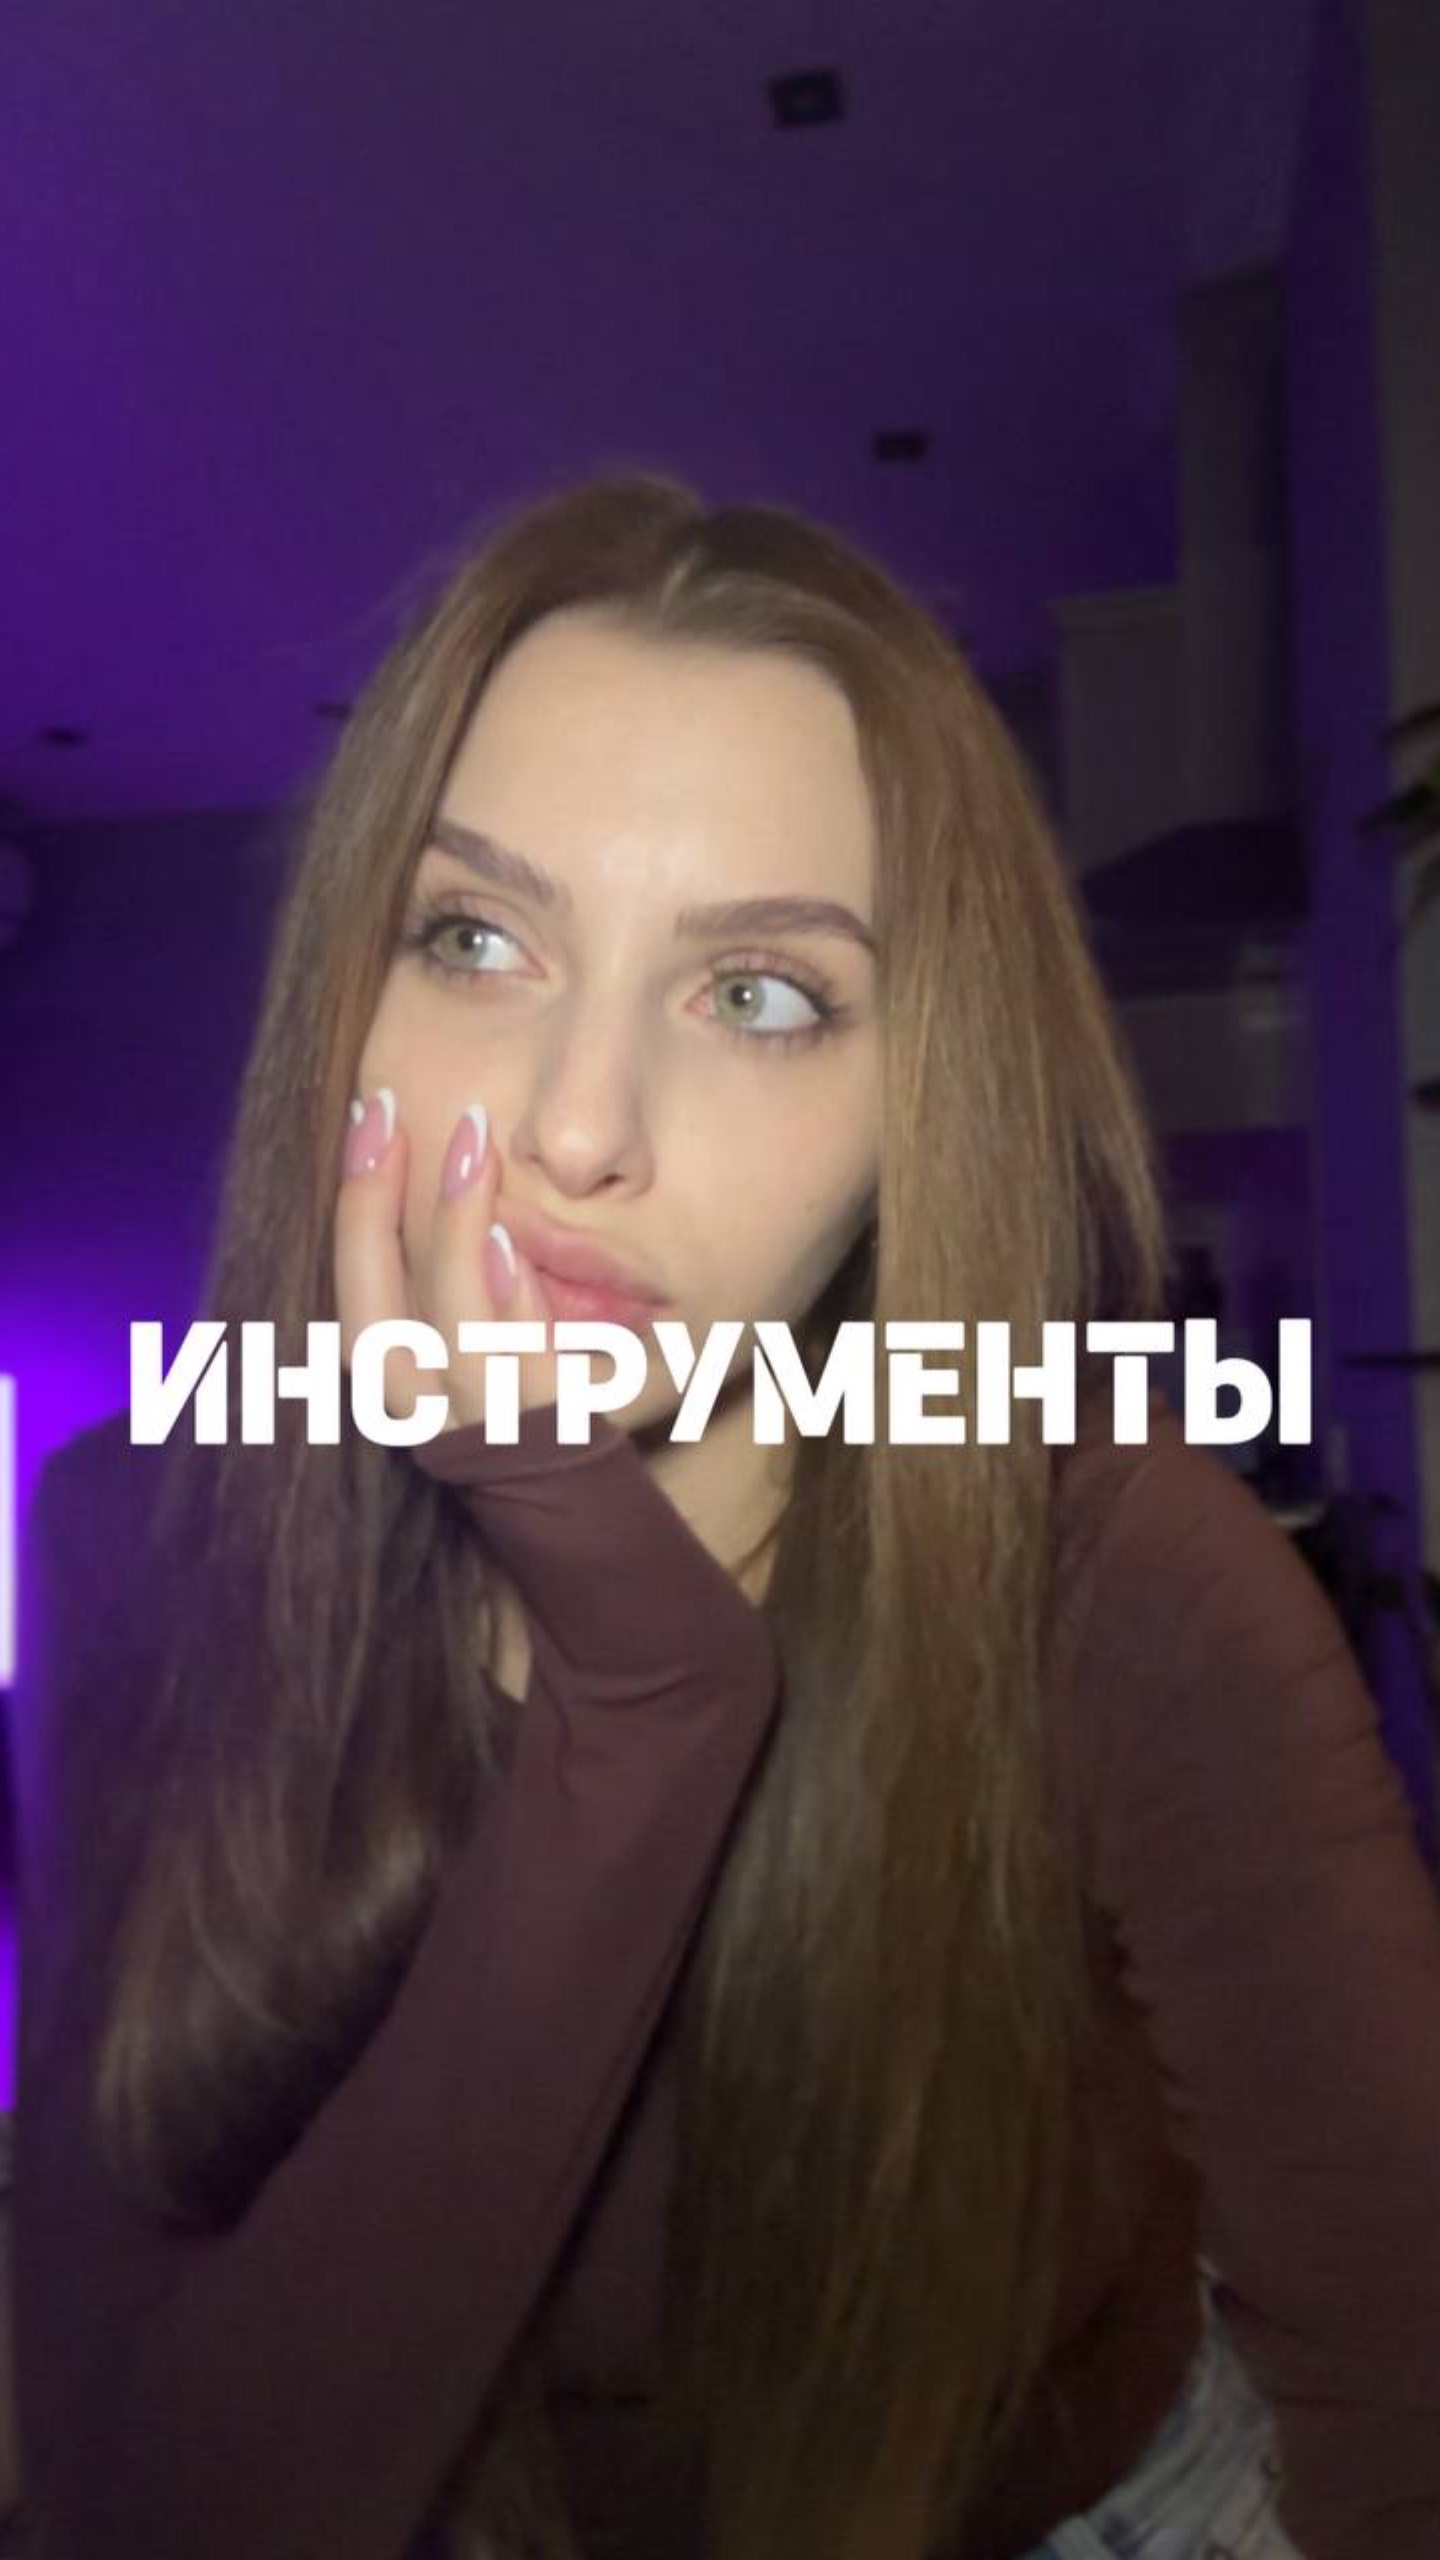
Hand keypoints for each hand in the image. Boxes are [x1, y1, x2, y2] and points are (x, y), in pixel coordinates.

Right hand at [334, 1088, 560, 1437]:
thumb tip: (449, 1161)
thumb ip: (448, 1269)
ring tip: (472, 1152)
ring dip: (451, 1240)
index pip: (353, 1289)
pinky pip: (523, 1373)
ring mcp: (486, 1429)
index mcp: (394, 1379)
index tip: (371, 1113)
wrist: (584, 1505)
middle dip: (369, 1210)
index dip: (354, 1202)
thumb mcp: (470, 1331)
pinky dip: (510, 1307)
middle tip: (388, 1113)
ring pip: (447, 1338)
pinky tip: (509, 1244)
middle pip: (370, 1318)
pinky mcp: (552, 1436)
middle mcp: (422, 1413)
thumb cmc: (524, 1394)